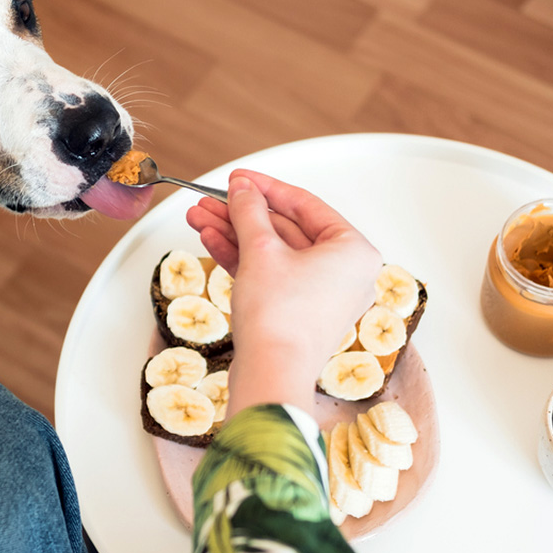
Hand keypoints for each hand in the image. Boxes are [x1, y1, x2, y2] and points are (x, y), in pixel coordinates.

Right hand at [186, 170, 380, 415]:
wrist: (271, 374)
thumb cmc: (280, 319)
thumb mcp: (261, 250)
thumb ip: (249, 212)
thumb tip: (243, 189)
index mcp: (353, 251)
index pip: (306, 205)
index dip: (266, 187)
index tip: (239, 178)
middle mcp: (344, 273)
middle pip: (285, 229)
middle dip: (241, 214)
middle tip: (212, 199)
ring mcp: (321, 295)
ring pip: (273, 253)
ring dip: (234, 234)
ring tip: (199, 218)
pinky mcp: (298, 313)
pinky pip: (271, 274)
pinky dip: (242, 258)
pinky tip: (211, 240)